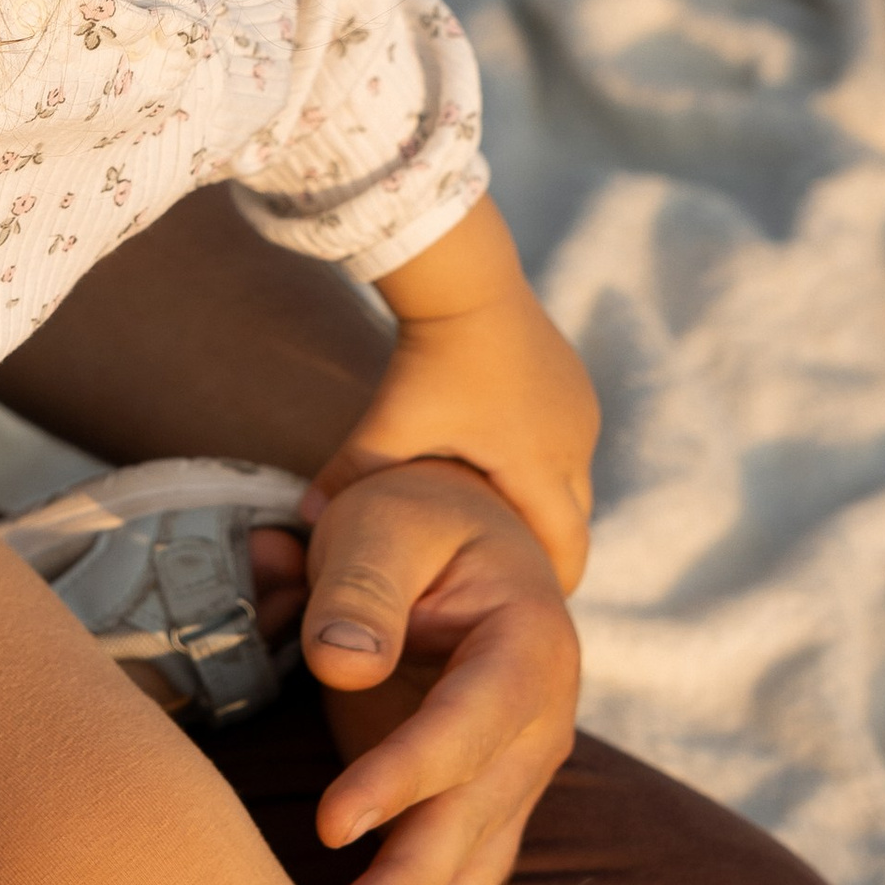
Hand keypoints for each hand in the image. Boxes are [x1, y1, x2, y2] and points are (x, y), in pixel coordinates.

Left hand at [294, 463, 580, 884]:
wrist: (464, 529)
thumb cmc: (416, 517)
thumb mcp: (386, 520)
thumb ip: (362, 585)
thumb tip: (346, 666)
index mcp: (529, 645)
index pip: (469, 724)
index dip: (405, 775)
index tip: (333, 824)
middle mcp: (541, 722)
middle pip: (475, 816)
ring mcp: (518, 769)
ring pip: (474, 863)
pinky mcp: (482, 798)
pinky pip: (463, 872)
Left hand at [316, 202, 595, 591]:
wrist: (464, 278)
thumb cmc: (429, 362)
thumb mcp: (389, 427)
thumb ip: (349, 477)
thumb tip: (304, 523)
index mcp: (538, 468)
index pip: (565, 551)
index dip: (549, 582)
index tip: (526, 606)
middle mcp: (573, 443)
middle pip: (576, 522)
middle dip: (547, 549)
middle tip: (514, 576)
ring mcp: (580, 411)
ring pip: (573, 481)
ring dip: (545, 502)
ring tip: (506, 523)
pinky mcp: (575, 384)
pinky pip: (569, 442)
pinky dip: (545, 463)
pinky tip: (506, 463)